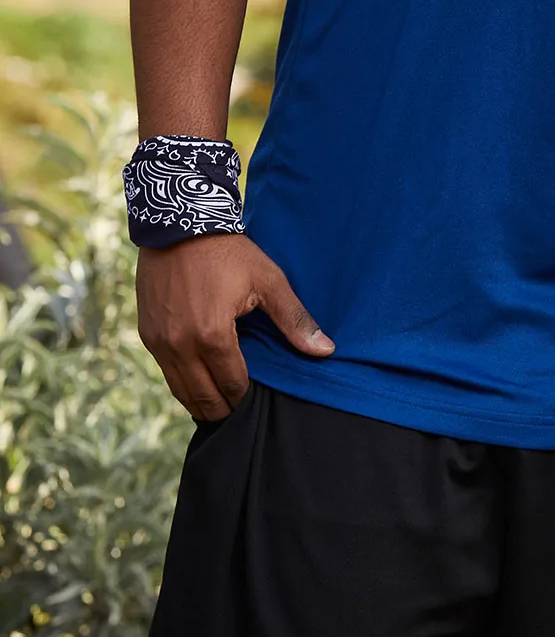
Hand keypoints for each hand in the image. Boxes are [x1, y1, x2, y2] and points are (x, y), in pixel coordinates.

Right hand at [137, 234, 333, 421]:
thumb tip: (326, 350)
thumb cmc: (228, 252)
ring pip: (179, 390)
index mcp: (212, 337)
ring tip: (220, 407)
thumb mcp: (268, 282)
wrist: (178, 223)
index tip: (257, 402)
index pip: (232, 385)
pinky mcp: (146, 333)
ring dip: (200, 402)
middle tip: (240, 413)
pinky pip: (165, 371)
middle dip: (223, 408)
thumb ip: (295, 320)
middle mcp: (179, 345)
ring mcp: (158, 341)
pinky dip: (182, 382)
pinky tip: (198, 383)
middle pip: (203, 397)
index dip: (245, 397)